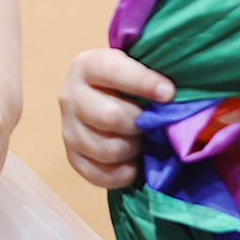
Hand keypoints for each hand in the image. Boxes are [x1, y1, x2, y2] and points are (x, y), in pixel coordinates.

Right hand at [60, 49, 171, 188]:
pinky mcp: (72, 157)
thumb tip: (171, 95)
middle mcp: (70, 96)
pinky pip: (98, 175)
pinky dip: (122, 175)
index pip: (113, 72)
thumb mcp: (138, 64)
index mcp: (87, 65)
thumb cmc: (131, 80)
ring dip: (133, 149)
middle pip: (110, 117)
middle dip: (140, 123)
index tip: (169, 93)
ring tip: (143, 141)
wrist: (107, 95)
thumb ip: (153, 74)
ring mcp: (68, 129)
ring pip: (106, 150)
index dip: (143, 83)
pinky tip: (135, 164)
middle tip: (153, 123)